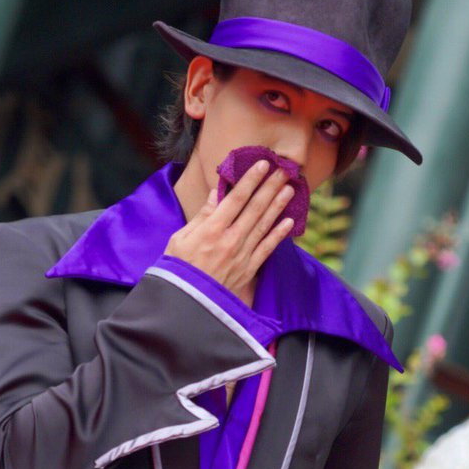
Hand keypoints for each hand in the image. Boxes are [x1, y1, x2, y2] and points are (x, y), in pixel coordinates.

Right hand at [164, 160, 294, 297]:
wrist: (187, 303)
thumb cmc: (178, 269)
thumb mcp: (180, 238)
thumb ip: (202, 216)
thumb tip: (217, 194)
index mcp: (211, 230)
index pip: (236, 198)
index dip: (251, 180)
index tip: (263, 165)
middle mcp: (230, 240)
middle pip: (255, 208)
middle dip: (270, 187)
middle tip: (284, 170)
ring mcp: (242, 255)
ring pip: (264, 225)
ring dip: (278, 205)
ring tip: (290, 188)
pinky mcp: (248, 270)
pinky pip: (267, 249)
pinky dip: (279, 234)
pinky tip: (289, 221)